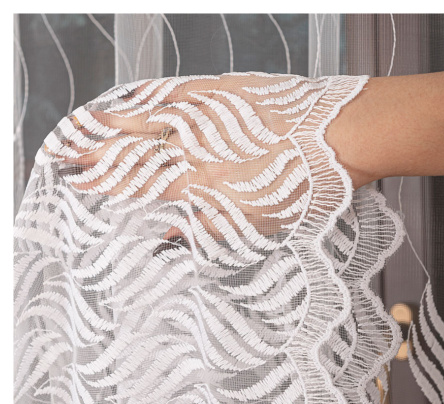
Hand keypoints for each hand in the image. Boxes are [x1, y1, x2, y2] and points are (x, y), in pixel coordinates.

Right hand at [50, 72, 329, 249]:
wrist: (336, 135)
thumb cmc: (302, 186)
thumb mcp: (254, 223)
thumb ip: (206, 229)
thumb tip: (168, 236)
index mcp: (200, 182)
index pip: (142, 185)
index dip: (109, 184)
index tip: (83, 184)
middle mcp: (196, 147)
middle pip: (136, 152)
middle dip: (99, 157)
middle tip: (70, 158)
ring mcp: (207, 115)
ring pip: (148, 120)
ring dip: (114, 125)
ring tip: (86, 127)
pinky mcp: (223, 90)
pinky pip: (178, 91)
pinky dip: (152, 96)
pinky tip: (135, 97)